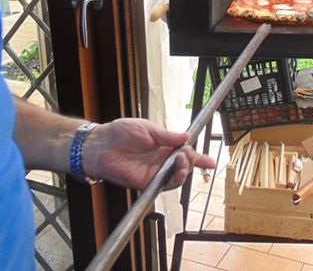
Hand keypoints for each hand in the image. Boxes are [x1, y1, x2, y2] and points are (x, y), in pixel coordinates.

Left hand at [82, 118, 215, 189]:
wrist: (101, 144)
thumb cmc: (120, 132)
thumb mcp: (147, 128)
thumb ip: (167, 136)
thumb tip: (186, 137)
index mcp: (162, 146)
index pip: (185, 153)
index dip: (199, 158)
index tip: (211, 162)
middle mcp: (160, 161)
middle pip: (185, 166)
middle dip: (192, 160)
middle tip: (187, 153)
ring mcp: (154, 172)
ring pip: (178, 177)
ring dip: (185, 169)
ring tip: (182, 160)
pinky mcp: (146, 182)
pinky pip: (165, 185)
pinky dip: (175, 179)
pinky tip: (177, 170)